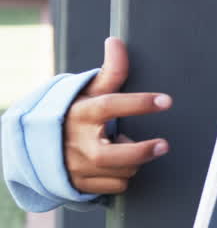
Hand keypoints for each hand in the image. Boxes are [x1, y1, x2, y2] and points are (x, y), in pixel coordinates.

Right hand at [63, 37, 172, 193]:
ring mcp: (78, 166)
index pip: (111, 105)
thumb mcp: (88, 92)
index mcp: (81, 113)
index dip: (140, 103)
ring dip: (133, 161)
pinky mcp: (81, 185)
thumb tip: (116, 41)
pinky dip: (124, 177)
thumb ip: (109, 72)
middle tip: (163, 144)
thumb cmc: (74, 114)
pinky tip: (119, 165)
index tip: (166, 101)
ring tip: (127, 147)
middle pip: (114, 154)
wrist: (40, 146)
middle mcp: (78, 142)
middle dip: (142, 151)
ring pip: (120, 171)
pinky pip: (116, 186)